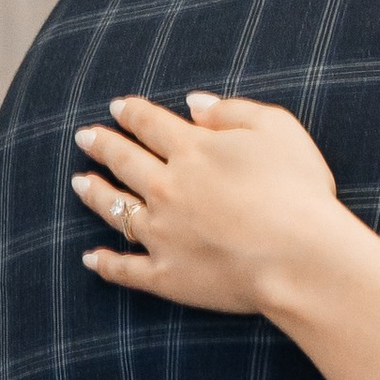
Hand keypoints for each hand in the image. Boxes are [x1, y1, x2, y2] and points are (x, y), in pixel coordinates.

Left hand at [77, 94, 348, 315]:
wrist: (300, 258)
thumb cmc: (298, 190)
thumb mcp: (277, 128)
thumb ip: (231, 111)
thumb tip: (193, 103)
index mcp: (193, 149)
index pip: (150, 123)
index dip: (132, 112)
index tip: (118, 106)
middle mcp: (167, 188)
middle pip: (124, 161)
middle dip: (102, 145)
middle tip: (84, 137)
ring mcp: (162, 233)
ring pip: (115, 209)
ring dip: (94, 193)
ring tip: (79, 183)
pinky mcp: (166, 275)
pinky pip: (125, 269)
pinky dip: (105, 263)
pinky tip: (90, 258)